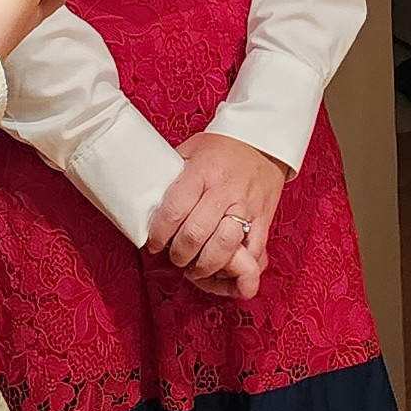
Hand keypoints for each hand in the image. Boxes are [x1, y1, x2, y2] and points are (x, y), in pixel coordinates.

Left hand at [147, 132, 286, 298]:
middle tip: (174, 257)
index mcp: (202, 172)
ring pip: (223, 249)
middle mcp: (225, 191)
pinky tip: (223, 269)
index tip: (154, 243)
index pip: (175, 210)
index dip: (159, 234)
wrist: (263, 141)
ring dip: (205, 266)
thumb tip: (147, 202)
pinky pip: (253, 254)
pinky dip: (237, 269)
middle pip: (195, 235)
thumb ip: (172, 176)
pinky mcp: (263, 220)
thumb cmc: (223, 147)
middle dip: (179, 254)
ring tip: (196, 267)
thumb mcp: (190, 150)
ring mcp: (246, 207)